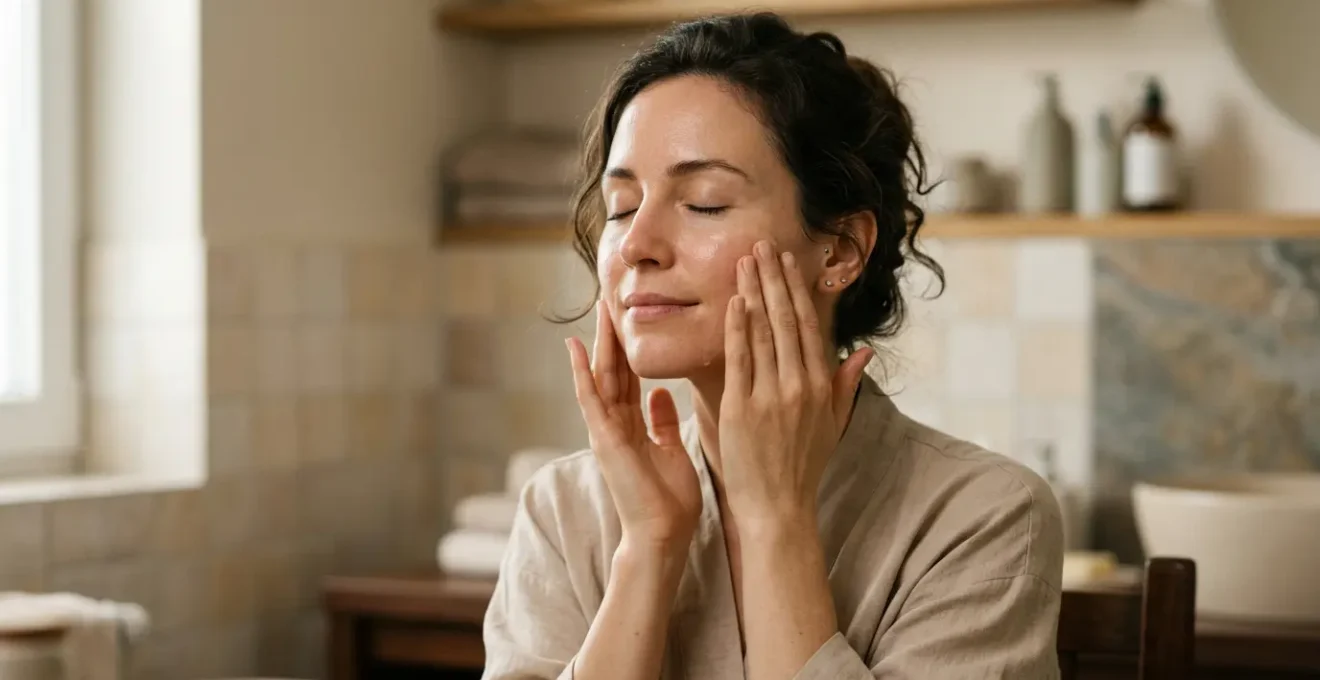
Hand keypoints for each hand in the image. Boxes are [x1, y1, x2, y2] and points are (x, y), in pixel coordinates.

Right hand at [566, 301, 702, 554]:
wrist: (663, 536)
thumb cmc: (669, 501)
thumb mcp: (670, 450)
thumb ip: (661, 422)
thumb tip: (660, 394)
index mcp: (632, 426)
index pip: (630, 377)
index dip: (630, 347)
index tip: (631, 318)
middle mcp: (615, 425)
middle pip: (613, 371)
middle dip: (612, 336)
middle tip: (610, 299)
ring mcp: (606, 432)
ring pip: (600, 377)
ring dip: (598, 343)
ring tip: (598, 310)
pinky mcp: (604, 440)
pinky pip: (590, 400)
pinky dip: (581, 373)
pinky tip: (574, 348)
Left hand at [718, 241, 873, 530]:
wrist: (778, 509)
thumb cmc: (803, 467)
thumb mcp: (833, 425)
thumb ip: (845, 385)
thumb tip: (861, 352)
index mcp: (820, 386)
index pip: (809, 326)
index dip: (798, 290)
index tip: (788, 262)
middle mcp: (799, 386)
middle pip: (786, 320)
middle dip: (773, 279)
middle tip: (762, 245)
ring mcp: (770, 396)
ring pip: (763, 333)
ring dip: (753, 292)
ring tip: (744, 261)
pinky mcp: (742, 408)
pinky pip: (740, 360)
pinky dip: (738, 328)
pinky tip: (735, 301)